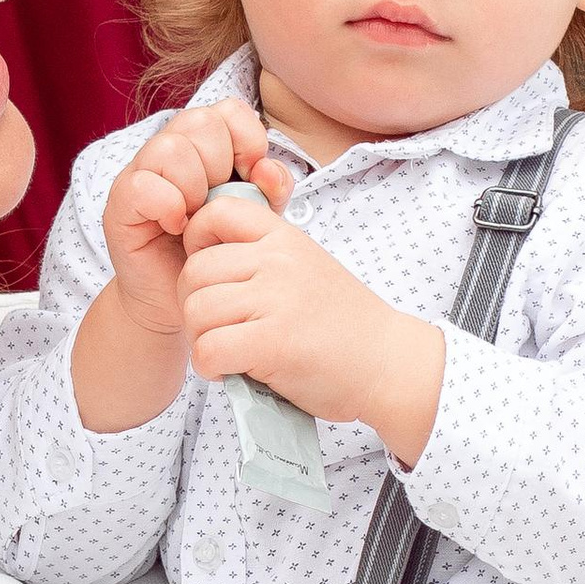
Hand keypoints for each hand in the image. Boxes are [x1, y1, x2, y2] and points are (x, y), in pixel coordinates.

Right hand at [100, 101, 289, 342]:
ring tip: (197, 218)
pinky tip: (178, 228)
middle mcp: (170, 151)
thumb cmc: (220, 253)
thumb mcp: (257, 218)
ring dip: (194, 186)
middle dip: (221, 163)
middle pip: (200, 122)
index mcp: (205, 145)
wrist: (188, 299)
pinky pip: (144, 186)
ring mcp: (141, 174)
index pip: (229, 110)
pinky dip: (168, 207)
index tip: (251, 176)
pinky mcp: (120, 204)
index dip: (247, 138)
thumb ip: (271, 190)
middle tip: (218, 201)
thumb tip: (266, 169)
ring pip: (171, 148)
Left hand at [180, 195, 445, 460]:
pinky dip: (210, 367)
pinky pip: (208, 349)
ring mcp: (276, 300)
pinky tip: (232, 371)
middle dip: (195, 305)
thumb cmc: (344, 325)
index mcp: (285, 238)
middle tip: (219, 328)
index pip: (216, 212)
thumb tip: (203, 259)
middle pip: (194, 271)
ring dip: (202, 339)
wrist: (389, 364)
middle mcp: (279, 261)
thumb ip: (264, 258)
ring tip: (228, 352)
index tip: (212, 277)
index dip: (198, 242)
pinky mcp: (273, 343)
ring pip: (196, 310)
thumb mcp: (306, 268)